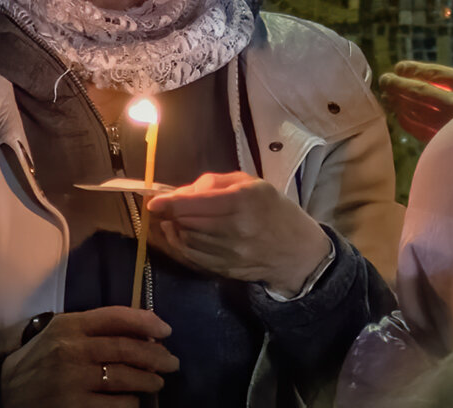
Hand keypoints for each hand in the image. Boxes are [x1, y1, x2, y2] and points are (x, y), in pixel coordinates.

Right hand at [0, 306, 178, 407]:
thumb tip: (143, 331)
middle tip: (172, 362)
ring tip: (157, 382)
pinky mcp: (73, 407)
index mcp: (70, 325)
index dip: (147, 321)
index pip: (116, 317)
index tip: (166, 330)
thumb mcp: (60, 332)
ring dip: (148, 381)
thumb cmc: (39, 358)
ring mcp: (72, 381)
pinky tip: (133, 402)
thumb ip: (94, 328)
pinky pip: (115, 405)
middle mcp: (72, 350)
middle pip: (126, 349)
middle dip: (156, 355)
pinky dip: (129, 403)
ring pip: (125, 378)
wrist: (3, 391)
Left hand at [147, 172, 331, 295]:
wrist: (297, 252)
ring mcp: (230, 253)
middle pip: (187, 222)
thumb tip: (183, 192)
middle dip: (170, 214)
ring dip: (173, 230)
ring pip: (187, 241)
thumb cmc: (274, 210)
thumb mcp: (252, 183)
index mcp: (243, 201)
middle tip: (164, 207)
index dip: (170, 203)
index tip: (154, 202)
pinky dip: (180, 246)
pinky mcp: (225, 269)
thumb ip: (215, 183)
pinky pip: (193, 258)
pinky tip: (179, 236)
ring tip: (172, 220)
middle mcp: (235, 228)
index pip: (196, 204)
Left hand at [380, 36, 452, 141]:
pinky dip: (407, 123)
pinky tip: (399, 116)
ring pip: (417, 112)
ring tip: (387, 95)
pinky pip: (421, 132)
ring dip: (399, 103)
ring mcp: (452, 126)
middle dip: (399, 85)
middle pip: (421, 92)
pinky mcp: (449, 143)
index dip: (414, 70)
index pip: (436, 75)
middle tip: (384, 80)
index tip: (399, 67)